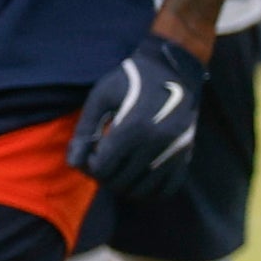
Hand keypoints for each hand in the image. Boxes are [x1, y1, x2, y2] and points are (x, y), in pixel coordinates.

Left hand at [70, 32, 214, 200]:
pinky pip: (169, 188)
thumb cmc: (131, 79)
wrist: (173, 68)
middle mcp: (156, 143)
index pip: (103, 167)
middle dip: (105, 176)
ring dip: (125, 186)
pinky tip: (140, 180)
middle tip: (102, 161)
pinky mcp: (186, 154)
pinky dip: (152, 192)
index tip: (91, 152)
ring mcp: (174, 151)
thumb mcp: (101, 96)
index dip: (90, 165)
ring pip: (143, 190)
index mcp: (133, 126)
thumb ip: (85, 129)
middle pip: (121, 181)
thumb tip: (74, 162)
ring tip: (119, 170)